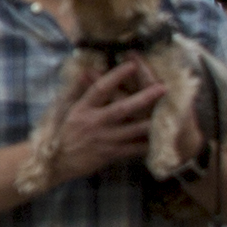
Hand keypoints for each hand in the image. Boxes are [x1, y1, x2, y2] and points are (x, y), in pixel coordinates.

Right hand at [44, 60, 166, 179]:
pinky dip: (147, 145)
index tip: (132, 64)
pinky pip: (133, 149)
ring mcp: (104, 139)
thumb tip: (87, 70)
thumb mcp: (66, 108)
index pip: (100, 88)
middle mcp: (95, 122)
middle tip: (162, 88)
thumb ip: (78, 89)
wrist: (58, 162)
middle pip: (122, 108)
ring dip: (151, 122)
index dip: (116, 76)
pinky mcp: (110, 154)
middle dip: (144, 98)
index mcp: (83, 109)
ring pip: (132, 130)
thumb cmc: (64, 132)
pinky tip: (161, 140)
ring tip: (168, 115)